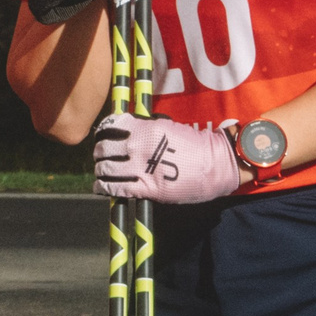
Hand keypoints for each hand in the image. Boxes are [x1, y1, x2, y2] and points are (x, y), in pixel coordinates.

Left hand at [92, 114, 242, 204]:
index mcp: (144, 128)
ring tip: (101, 171)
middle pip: (104, 148)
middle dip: (99, 152)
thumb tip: (129, 130)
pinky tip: (100, 186)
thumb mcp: (167, 127)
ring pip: (106, 168)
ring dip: (100, 169)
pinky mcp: (146, 188)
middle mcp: (138, 146)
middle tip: (100, 155)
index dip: (102, 132)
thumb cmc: (195, 145)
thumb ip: (146, 128)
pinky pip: (115, 187)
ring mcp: (140, 168)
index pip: (111, 126)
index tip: (101, 135)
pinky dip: (103, 186)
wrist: (216, 164)